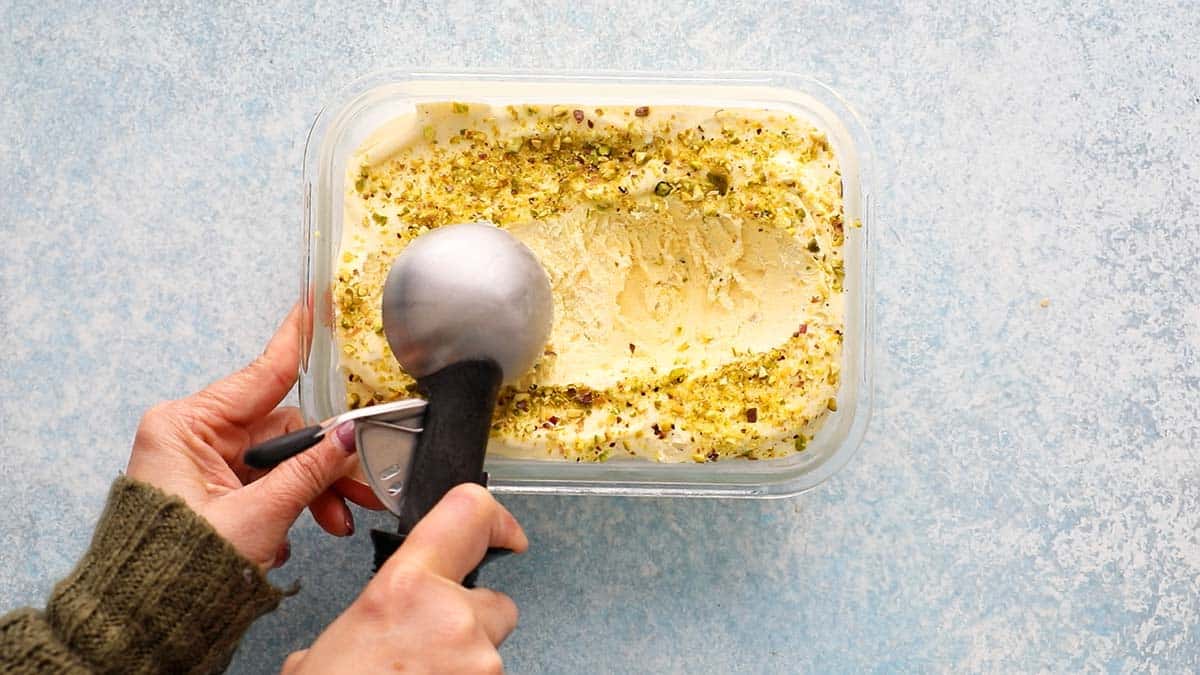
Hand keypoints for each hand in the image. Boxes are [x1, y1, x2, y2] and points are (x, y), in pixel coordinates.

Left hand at [126, 303, 376, 568]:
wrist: (148, 620)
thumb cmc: (179, 568)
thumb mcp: (259, 515)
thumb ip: (310, 471)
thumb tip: (349, 436)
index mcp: (186, 426)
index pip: (258, 374)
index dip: (293, 340)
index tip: (312, 304)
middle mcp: (194, 437)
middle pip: (283, 428)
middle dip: (326, 458)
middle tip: (364, 480)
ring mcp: (205, 465)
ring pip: (283, 460)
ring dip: (317, 488)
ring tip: (342, 518)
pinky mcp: (215, 492)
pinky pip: (270, 482)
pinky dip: (296, 502)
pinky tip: (312, 526)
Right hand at [281, 484, 528, 673]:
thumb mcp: (326, 651)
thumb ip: (361, 624)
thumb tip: (363, 635)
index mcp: (403, 589)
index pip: (468, 512)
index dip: (495, 519)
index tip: (505, 533)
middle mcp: (450, 617)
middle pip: (495, 603)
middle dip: (469, 626)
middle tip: (425, 656)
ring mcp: (479, 663)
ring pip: (490, 654)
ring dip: (463, 668)